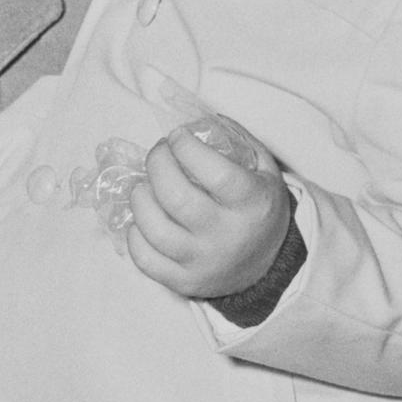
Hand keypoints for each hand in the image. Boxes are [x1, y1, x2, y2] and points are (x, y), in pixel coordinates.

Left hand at [125, 113, 292, 302]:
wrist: (266, 265)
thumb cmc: (258, 209)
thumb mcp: (263, 170)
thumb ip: (236, 139)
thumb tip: (195, 119)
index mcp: (252, 204)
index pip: (215, 173)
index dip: (187, 147)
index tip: (178, 136)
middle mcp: (226, 235)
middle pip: (176, 197)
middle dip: (157, 163)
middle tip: (159, 153)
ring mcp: (201, 261)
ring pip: (153, 228)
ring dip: (140, 196)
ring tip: (146, 185)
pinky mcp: (182, 282)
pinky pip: (143, 257)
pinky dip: (135, 232)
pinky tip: (144, 218)